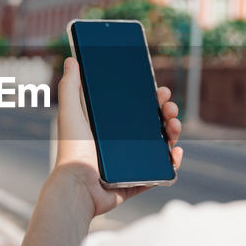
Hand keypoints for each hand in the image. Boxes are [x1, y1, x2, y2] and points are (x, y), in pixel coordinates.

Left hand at [52, 57, 183, 217]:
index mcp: (109, 128)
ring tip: (174, 126)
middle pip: (152, 125)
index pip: (136, 109)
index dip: (151, 100)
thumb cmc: (72, 150)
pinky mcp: (137, 182)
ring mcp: (131, 164)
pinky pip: (161, 172)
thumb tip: (72, 59)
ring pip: (160, 146)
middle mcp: (121, 145)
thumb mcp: (71, 113)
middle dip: (166, 113)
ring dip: (173, 133)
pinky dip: (172, 162)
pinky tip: (175, 152)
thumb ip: (70, 86)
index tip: (159, 91)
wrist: (78, 185)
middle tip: (169, 107)